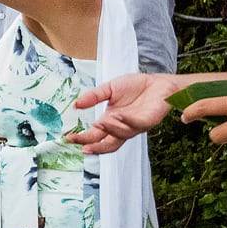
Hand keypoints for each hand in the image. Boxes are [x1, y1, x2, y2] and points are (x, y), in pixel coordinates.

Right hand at [66, 72, 182, 153]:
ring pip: (121, 135)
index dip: (83, 139)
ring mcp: (135, 126)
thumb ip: (93, 97)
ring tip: (98, 123)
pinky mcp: (148, 121)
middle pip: (107, 144)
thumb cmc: (136, 87)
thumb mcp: (109, 88)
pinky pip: (136, 124)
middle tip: (81, 143)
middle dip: (93, 145)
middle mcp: (122, 127)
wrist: (158, 82)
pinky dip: (126, 122)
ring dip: (109, 130)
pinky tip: (117, 116)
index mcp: (111, 121)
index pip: (95, 135)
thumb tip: (75, 104)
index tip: (69, 138)